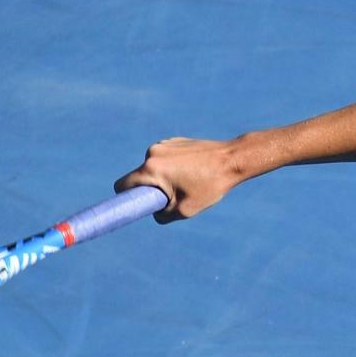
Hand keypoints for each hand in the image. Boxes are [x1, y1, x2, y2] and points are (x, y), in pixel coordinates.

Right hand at [114, 137, 243, 223]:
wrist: (232, 160)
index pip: (123, 185)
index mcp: (151, 168)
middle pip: (139, 177)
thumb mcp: (184, 210)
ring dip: (162, 179)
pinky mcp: (173, 141)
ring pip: (153, 168)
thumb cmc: (210, 186)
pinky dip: (171, 168)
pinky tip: (192, 172)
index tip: (137, 205)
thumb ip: (162, 215)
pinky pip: (164, 159)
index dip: (125, 198)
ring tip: (187, 183)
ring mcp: (163, 144)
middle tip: (172, 197)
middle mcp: (152, 153)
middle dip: (150, 190)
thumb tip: (153, 212)